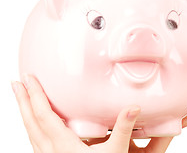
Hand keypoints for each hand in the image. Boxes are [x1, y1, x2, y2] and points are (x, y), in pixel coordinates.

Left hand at [12, 75, 186, 152]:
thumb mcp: (115, 152)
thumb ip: (123, 129)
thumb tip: (133, 107)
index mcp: (63, 145)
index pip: (43, 115)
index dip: (35, 95)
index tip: (29, 78)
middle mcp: (50, 151)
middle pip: (30, 122)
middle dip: (22, 100)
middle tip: (16, 83)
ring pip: (30, 132)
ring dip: (25, 113)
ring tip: (23, 99)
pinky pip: (35, 140)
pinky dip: (33, 126)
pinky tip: (38, 125)